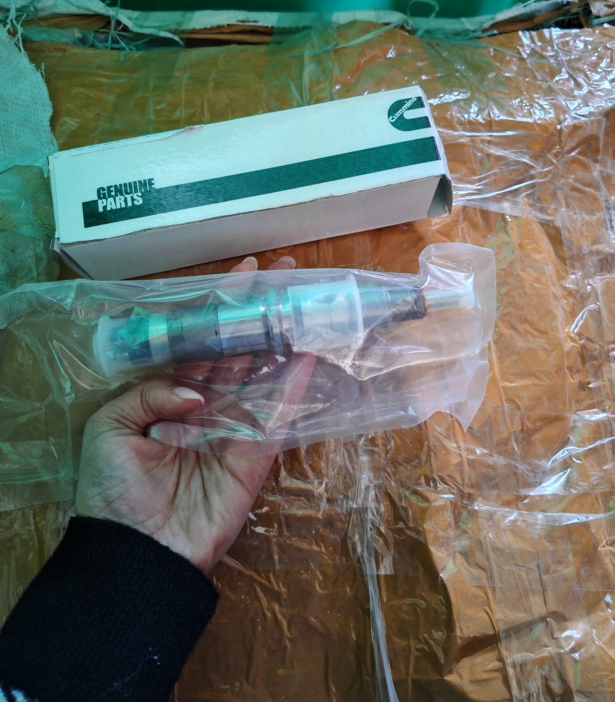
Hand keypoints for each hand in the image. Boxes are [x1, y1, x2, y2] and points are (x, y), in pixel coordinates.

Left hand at [75, 255, 309, 573]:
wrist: (136, 550)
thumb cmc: (113, 488)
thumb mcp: (109, 427)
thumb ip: (150, 392)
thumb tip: (196, 389)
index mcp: (169, 394)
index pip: (200, 342)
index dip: (220, 308)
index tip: (244, 274)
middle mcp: (206, 405)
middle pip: (237, 350)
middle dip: (258, 313)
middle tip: (284, 275)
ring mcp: (234, 427)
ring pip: (262, 374)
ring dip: (282, 339)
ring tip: (302, 302)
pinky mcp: (256, 454)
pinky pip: (278, 415)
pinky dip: (295, 385)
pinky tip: (308, 353)